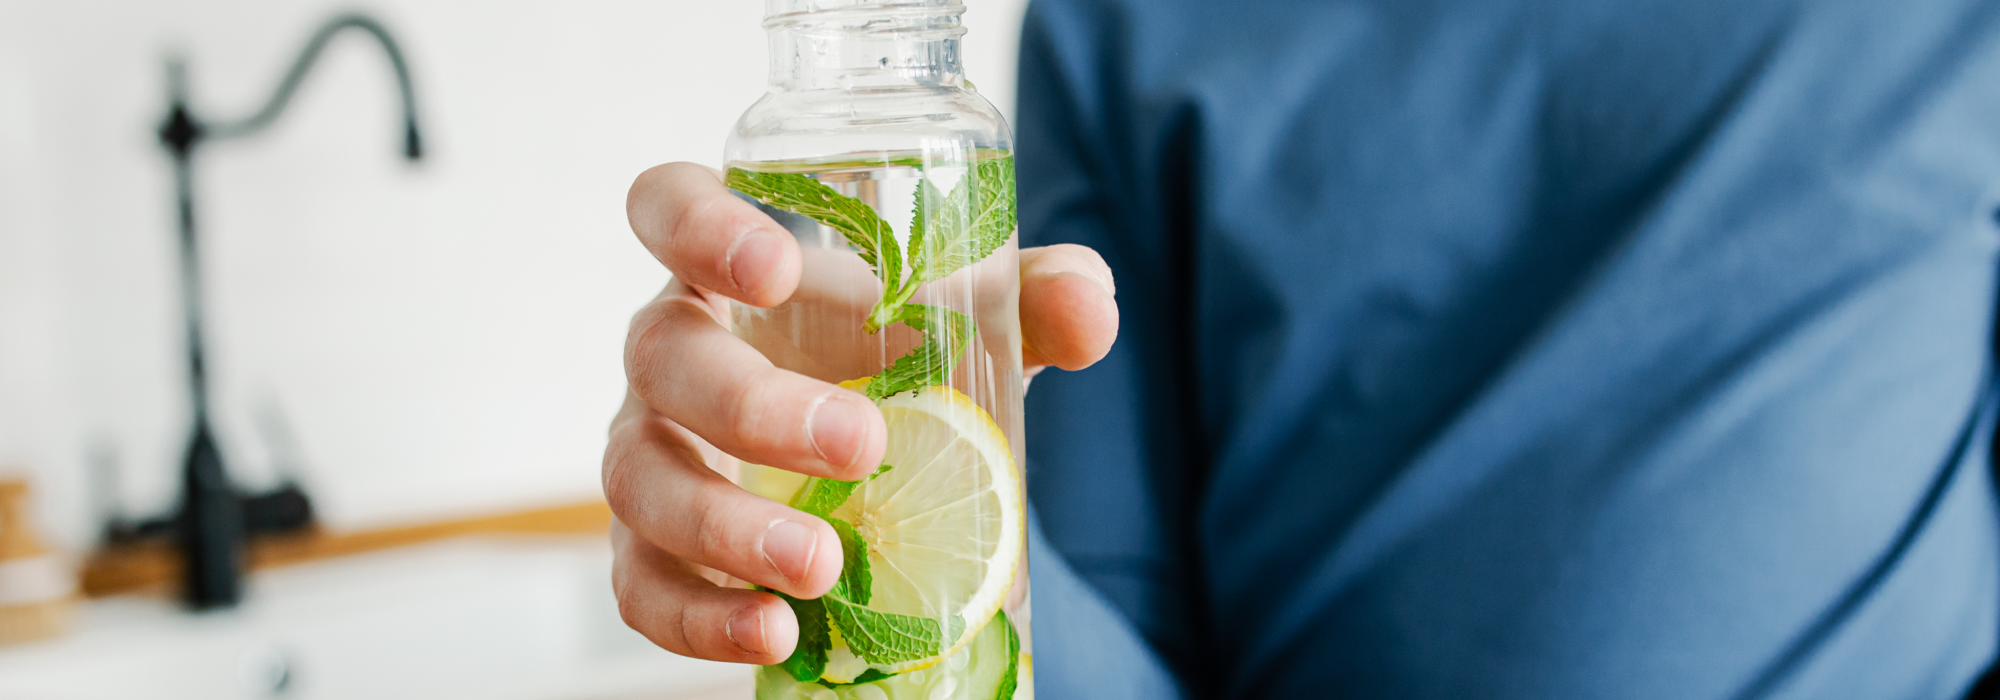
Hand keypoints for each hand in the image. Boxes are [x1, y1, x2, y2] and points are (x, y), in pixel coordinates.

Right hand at [605, 162, 1118, 663]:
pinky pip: (641, 587)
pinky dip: (699, 618)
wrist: (860, 462)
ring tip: (820, 567)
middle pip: (665, 358)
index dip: (697, 224)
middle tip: (861, 446)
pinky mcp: (646, 550)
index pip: (667, 206)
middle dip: (753, 405)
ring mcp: (646, 451)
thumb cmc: (889, 359)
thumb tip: (1090, 309)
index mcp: (728, 268)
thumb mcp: (964, 322)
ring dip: (725, 529)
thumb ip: (1033, 300)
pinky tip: (773, 633)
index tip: (774, 267)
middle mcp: (671, 351)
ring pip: (640, 480)